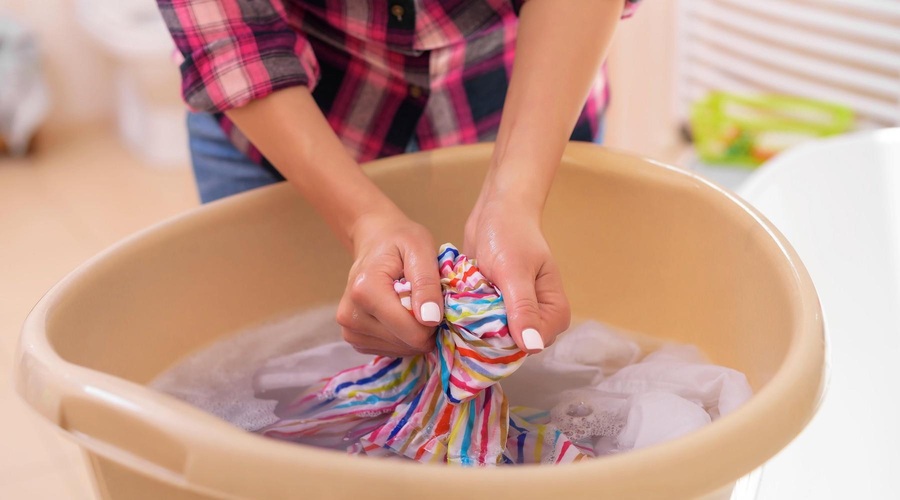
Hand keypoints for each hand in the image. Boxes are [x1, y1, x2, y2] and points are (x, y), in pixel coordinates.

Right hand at [336, 209, 443, 356]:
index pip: (410, 331)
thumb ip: (427, 282)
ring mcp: (349, 329)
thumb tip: (430, 319)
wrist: (374, 240)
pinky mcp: (353, 337)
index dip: (433, 321)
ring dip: (413, 332)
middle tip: (424, 300)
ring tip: (410, 304)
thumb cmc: (399, 240)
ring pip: (399, 349)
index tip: (435, 301)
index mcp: (365, 291)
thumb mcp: (420, 249)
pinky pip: (389, 350)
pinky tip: (400, 314)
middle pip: (406, 343)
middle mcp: (350, 314)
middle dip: (423, 326)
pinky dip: (402, 337)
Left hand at [463, 195, 570, 352]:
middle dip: (490, 336)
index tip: (483, 330)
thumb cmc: (510, 234)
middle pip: (514, 344)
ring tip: (461, 310)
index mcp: (553, 309)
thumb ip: (523, 307)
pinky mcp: (495, 306)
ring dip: (477, 327)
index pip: (534, 344)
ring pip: (496, 336)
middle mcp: (537, 314)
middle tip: (468, 317)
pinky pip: (483, 324)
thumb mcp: (514, 271)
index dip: (509, 342)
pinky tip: (457, 308)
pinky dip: (470, 318)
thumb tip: (532, 346)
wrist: (496, 209)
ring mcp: (515, 311)